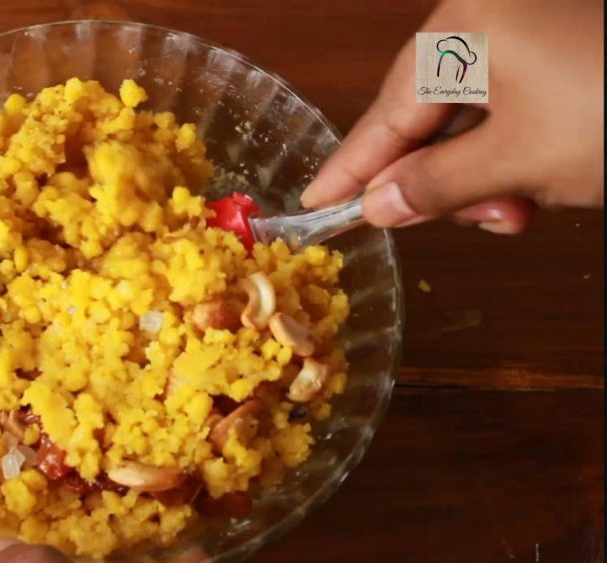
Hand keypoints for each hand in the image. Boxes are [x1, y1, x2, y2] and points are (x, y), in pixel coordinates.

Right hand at [301, 0, 603, 232]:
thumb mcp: (518, 162)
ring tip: (513, 213)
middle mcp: (492, 15)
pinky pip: (515, 112)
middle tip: (429, 225)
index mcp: (468, 25)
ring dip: (483, 178)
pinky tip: (536, 189)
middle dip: (437, 180)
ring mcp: (531, 31)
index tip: (315, 201)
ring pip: (475, 121)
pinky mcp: (563, 54)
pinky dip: (517, 158)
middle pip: (430, 114)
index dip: (352, 165)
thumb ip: (434, 185)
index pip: (388, 110)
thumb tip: (374, 205)